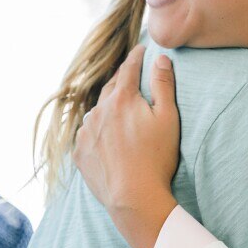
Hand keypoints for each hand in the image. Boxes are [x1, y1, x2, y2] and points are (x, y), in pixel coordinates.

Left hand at [73, 45, 180, 247]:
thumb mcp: (167, 118)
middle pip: (111, 88)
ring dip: (107, 108)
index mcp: (121, 100)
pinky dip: (98, 131)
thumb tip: (161, 58)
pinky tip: (107, 139)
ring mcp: (86, 133)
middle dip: (121, 81)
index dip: (137, 57)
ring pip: (97, 112)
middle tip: (131, 76)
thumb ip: (163, 85)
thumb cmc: (156, 158)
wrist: (133, 198)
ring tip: (118, 113)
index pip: (129, 69)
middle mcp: (99, 112)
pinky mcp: (80, 153)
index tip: (142, 49)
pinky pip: (88, 135)